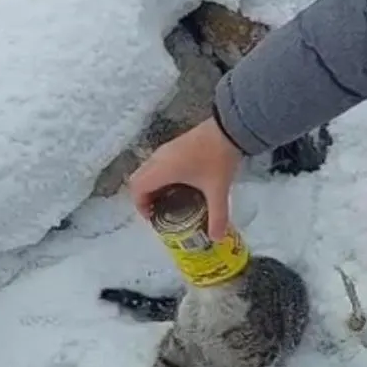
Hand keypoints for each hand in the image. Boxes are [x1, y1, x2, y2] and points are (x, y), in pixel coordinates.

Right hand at [127, 117, 241, 239]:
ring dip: (152, 186)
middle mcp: (158, 159)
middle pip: (138, 179)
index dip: (140, 206)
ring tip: (170, 200)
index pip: (137, 188)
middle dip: (144, 197)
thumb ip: (217, 216)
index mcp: (162, 170)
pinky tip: (180, 184)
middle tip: (160, 210)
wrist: (229, 128)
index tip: (153, 218)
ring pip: (147, 170)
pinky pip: (157, 163)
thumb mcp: (218, 190)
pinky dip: (160, 176)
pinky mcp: (175, 144)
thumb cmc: (218, 159)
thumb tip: (216, 238)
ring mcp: (166, 149)